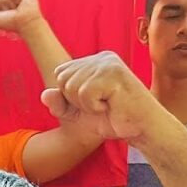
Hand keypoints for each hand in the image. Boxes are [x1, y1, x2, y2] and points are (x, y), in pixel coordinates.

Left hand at [41, 52, 156, 140]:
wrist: (141, 130)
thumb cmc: (113, 120)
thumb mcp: (78, 114)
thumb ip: (60, 104)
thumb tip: (44, 94)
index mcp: (94, 60)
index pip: (61, 73)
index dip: (70, 96)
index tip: (93, 103)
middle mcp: (101, 57)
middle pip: (62, 79)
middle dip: (76, 101)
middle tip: (101, 105)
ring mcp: (108, 63)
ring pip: (72, 87)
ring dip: (87, 105)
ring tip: (108, 105)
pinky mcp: (113, 74)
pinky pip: (84, 94)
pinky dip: (94, 107)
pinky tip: (112, 105)